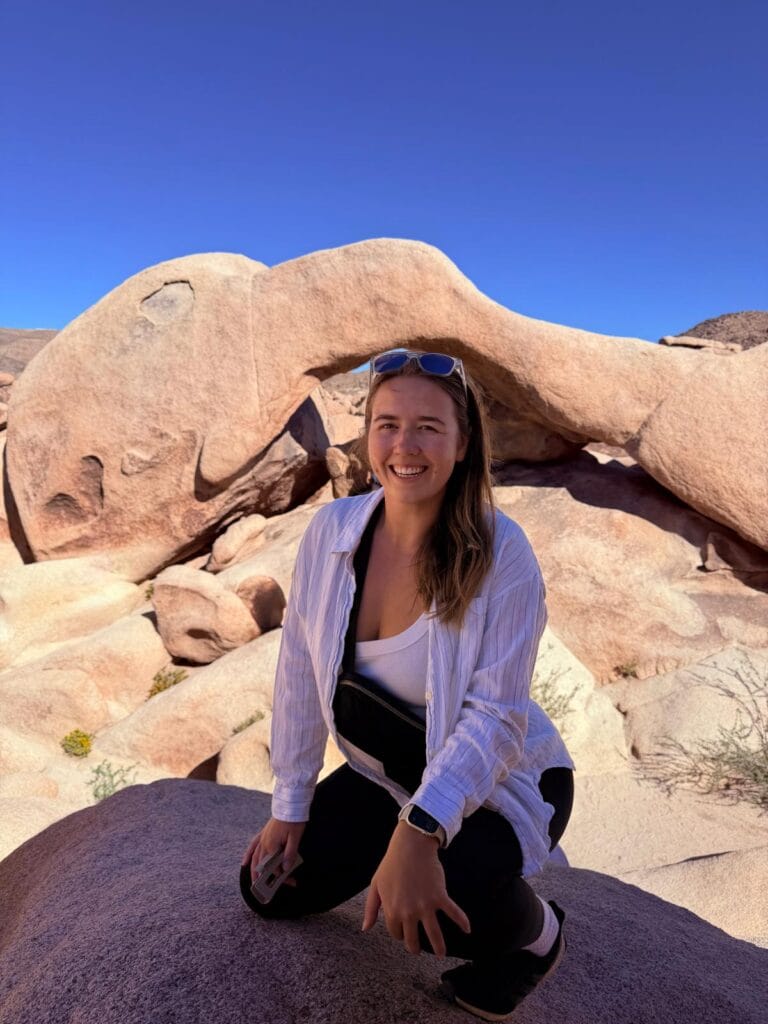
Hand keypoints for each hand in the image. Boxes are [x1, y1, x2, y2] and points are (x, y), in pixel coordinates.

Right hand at [241, 817, 306, 886]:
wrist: (290, 804)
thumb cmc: (294, 821)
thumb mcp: (295, 837)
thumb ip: (290, 854)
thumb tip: (285, 869)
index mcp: (271, 846)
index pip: (274, 867)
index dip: (282, 877)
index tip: (292, 882)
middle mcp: (264, 844)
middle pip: (264, 865)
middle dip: (267, 878)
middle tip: (269, 891)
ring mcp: (262, 838)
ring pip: (255, 858)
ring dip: (254, 871)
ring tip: (254, 883)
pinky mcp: (263, 833)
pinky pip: (252, 845)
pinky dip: (248, 854)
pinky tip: (244, 862)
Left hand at [361, 822, 470, 957]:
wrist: (410, 846)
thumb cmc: (391, 864)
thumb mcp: (376, 885)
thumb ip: (371, 909)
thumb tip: (366, 928)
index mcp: (393, 911)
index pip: (396, 932)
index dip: (399, 933)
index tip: (403, 931)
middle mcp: (409, 912)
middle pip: (413, 939)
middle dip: (415, 947)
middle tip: (418, 949)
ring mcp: (426, 906)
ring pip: (434, 934)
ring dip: (439, 947)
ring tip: (441, 954)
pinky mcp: (440, 896)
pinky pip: (453, 912)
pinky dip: (462, 921)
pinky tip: (467, 930)